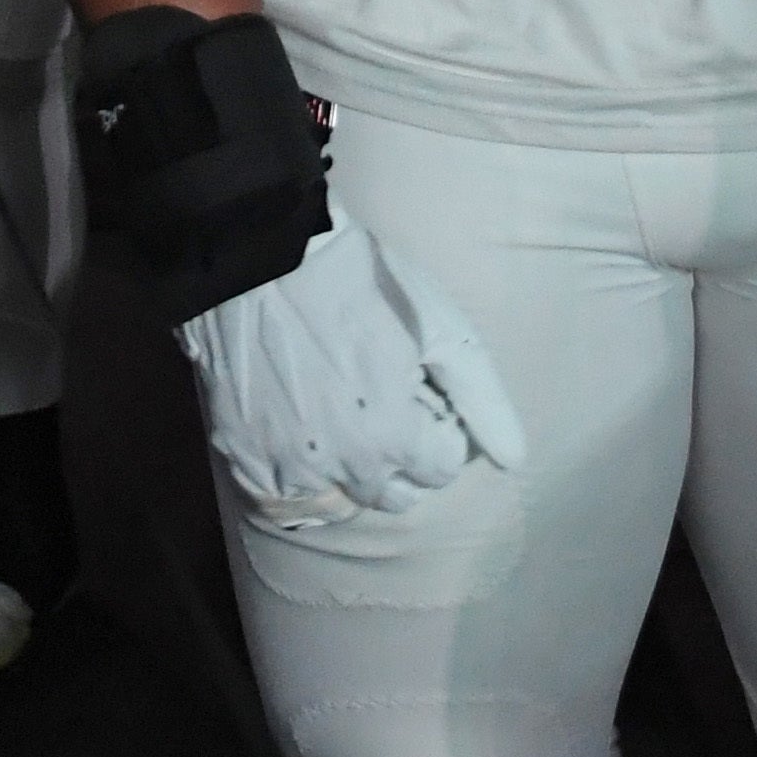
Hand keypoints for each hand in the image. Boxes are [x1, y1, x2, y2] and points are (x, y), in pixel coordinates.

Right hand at [180, 215, 527, 530]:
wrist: (262, 255)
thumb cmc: (361, 281)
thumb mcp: (439, 328)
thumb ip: (481, 400)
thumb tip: (514, 459)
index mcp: (395, 439)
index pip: (441, 470)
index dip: (441, 429)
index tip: (425, 394)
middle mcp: (341, 467)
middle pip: (393, 495)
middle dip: (404, 458)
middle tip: (388, 403)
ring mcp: (286, 465)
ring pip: (339, 501)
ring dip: (352, 470)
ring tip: (347, 414)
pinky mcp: (242, 453)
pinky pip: (283, 495)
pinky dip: (300, 474)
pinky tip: (304, 428)